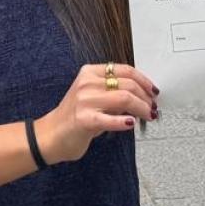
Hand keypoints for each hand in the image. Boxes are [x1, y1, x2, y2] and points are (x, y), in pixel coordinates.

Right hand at [35, 64, 157, 163]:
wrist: (51, 135)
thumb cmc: (75, 117)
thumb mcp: (93, 97)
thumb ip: (114, 92)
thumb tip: (142, 95)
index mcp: (89, 72)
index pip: (125, 70)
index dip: (144, 80)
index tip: (153, 91)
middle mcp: (87, 83)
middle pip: (128, 84)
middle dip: (146, 97)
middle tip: (153, 107)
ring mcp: (85, 101)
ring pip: (125, 98)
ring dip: (142, 108)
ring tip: (148, 116)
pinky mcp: (85, 119)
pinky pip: (111, 119)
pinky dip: (125, 121)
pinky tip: (131, 124)